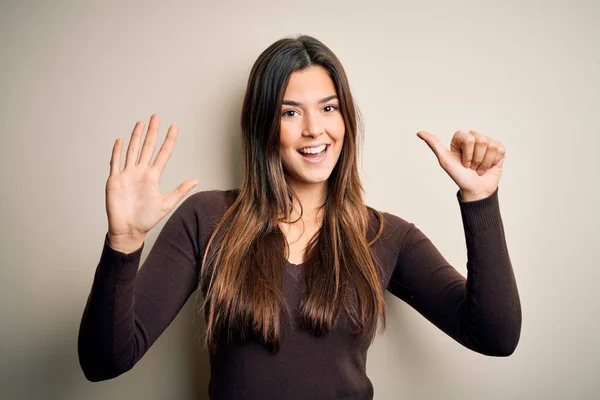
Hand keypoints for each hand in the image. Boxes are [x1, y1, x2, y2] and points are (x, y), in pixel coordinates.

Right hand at [105, 114, 198, 242]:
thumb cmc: (146, 219)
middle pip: (148, 147)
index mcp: (153, 176)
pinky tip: (120, 140)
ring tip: (141, 123)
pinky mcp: (115, 180)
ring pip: (132, 151)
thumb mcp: (166, 204)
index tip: (174, 127)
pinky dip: (117, 152)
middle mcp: (140, 172)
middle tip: (157, 116)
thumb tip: (196, 180)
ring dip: (136, 137)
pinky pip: (115, 162)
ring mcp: (127, 174)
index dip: (168, 140)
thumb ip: (180, 191)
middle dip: (152, 132)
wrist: (129, 230)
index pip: (163, 153)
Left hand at [416, 130, 505, 200]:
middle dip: (476, 158)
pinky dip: (493, 162)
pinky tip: (488, 166)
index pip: (469, 138)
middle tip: (471, 166)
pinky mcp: (498, 149)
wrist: (475, 189)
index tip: (462, 163)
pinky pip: (499, 150)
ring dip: (484, 162)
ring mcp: (487, 143)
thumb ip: (433, 144)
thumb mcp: (444, 160)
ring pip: (491, 145)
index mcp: (461, 138)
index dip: (467, 154)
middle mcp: (474, 138)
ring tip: (479, 168)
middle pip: (481, 140)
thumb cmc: (459, 175)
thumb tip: (419, 132)